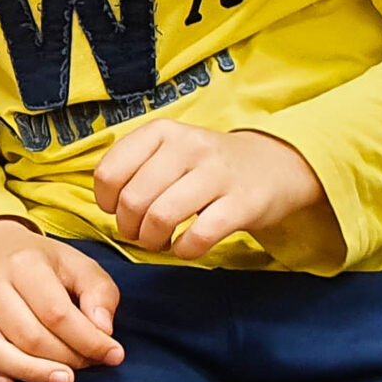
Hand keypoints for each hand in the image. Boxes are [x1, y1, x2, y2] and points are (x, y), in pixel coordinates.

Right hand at [0, 219, 123, 381]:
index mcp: (23, 265)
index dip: (89, 340)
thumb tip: (104, 331)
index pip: (56, 313)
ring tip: (61, 381)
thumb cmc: (39, 262)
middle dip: (65, 359)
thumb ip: (99, 292)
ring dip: (30, 373)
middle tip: (88, 366)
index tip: (113, 354)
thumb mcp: (76, 263)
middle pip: (27, 336)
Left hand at [91, 122, 323, 258]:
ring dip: (152, 240)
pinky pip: (200, 235)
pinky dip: (185, 249)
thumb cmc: (208, 164)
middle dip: (129, 227)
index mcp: (162, 132)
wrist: (274, 165)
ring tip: (160, 241)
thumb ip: (135, 166)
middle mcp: (188, 146)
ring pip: (161, 216)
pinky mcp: (243, 203)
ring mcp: (217, 173)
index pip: (109, 172)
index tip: (117, 210)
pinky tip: (185, 247)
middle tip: (140, 233)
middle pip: (133, 200)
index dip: (106, 202)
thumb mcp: (170, 149)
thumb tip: (107, 203)